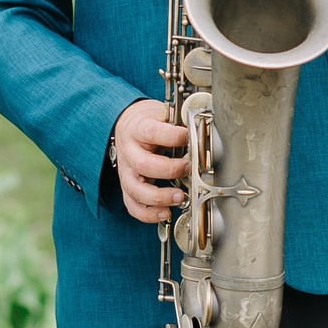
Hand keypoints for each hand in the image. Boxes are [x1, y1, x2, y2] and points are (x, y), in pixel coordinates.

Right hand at [112, 99, 189, 224]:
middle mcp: (129, 151)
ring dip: (159, 197)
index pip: (152, 132)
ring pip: (135, 189)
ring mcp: (126, 171)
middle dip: (170, 170)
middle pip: (143, 165)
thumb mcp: (162, 114)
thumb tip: (201, 130)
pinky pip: (132, 205)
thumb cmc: (149, 121)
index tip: (192, 138)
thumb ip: (178, 122)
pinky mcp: (127, 186)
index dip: (174, 137)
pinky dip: (148, 214)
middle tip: (189, 169)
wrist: (127, 126)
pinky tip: (165, 213)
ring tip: (180, 197)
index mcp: (137, 129)